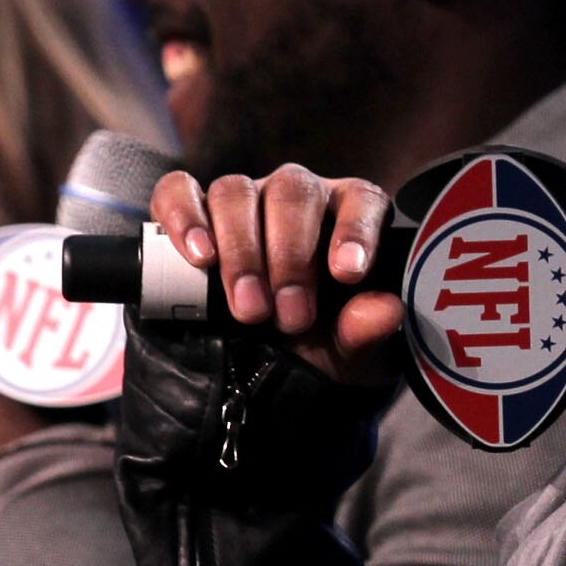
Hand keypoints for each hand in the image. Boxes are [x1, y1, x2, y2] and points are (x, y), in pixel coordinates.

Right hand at [149, 165, 403, 384]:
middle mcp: (296, 197)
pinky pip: (179, 191)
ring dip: (241, 251)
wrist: (259, 374)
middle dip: (290, 257)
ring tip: (248, 308)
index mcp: (347, 215)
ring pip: (235, 192)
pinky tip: (198, 257)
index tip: (348, 274)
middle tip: (290, 319)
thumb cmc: (316, 348)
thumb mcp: (349, 357)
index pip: (360, 201)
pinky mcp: (192, 210)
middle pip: (292, 192)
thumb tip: (386, 312)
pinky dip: (184, 217)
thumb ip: (366, 334)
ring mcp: (243, 198)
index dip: (355, 231)